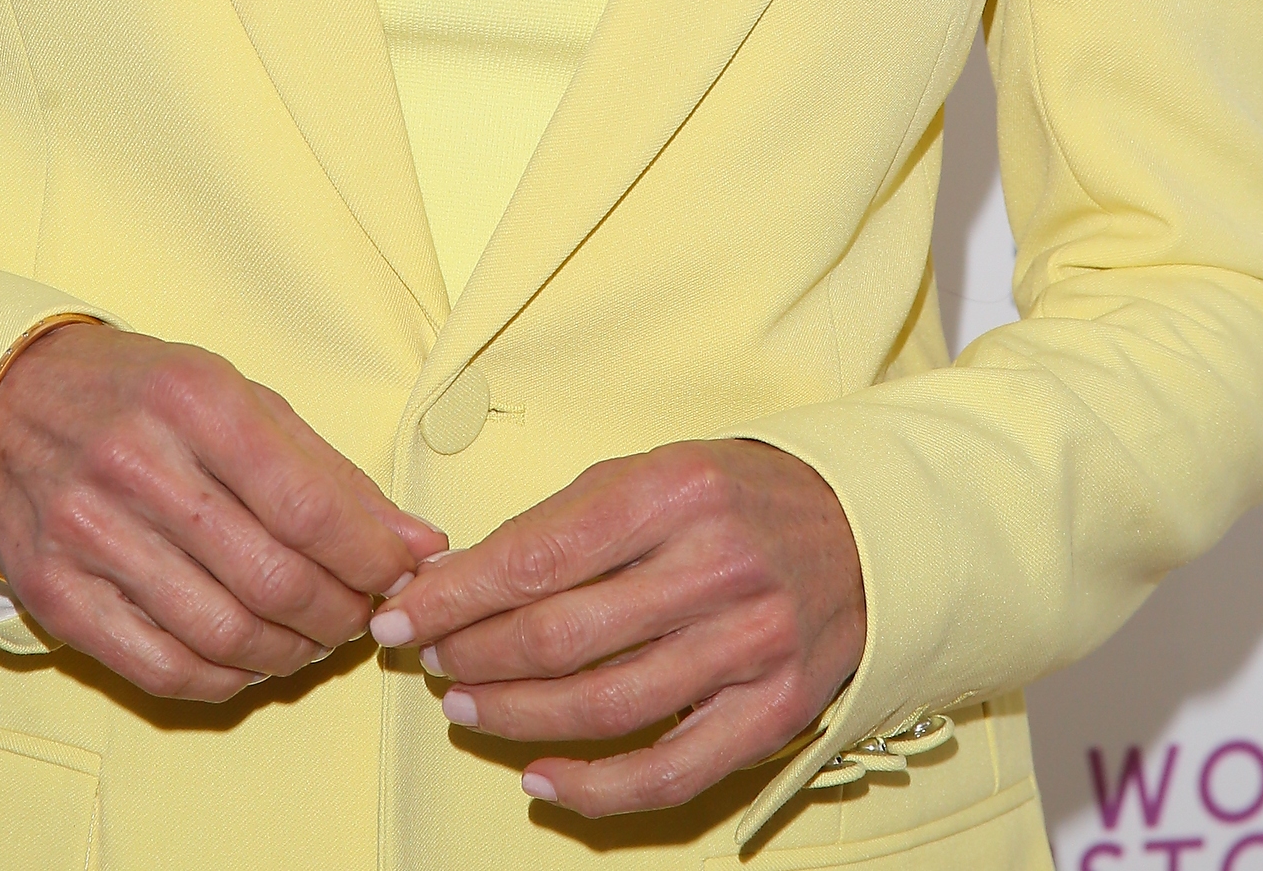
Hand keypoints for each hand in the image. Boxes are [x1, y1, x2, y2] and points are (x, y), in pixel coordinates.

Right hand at [0, 321, 445, 702]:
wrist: (9, 399)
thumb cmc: (142, 393)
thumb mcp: (237, 395)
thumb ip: (327, 471)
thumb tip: (415, 543)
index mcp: (194, 400)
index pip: (306, 504)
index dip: (370, 556)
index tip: (403, 572)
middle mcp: (136, 466)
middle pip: (270, 578)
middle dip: (340, 612)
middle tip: (363, 613)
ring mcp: (87, 536)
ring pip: (222, 634)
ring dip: (291, 653)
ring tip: (314, 637)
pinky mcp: (55, 596)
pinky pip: (162, 668)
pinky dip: (227, 679)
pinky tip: (252, 659)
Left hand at [370, 438, 863, 817]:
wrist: (863, 529)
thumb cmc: (735, 498)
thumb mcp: (650, 473)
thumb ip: (562, 525)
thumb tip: (459, 580)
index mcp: (675, 490)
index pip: (538, 557)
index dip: (455, 596)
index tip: (399, 614)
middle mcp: (717, 566)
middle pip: (563, 636)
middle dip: (477, 656)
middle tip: (433, 663)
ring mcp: (751, 645)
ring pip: (606, 706)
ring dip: (519, 717)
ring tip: (469, 708)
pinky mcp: (774, 712)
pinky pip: (669, 772)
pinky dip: (595, 789)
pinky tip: (542, 777)